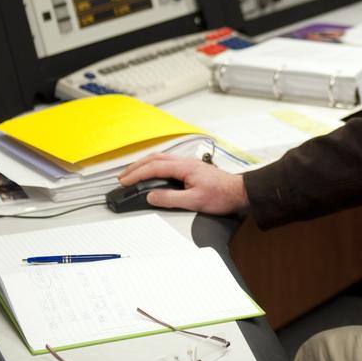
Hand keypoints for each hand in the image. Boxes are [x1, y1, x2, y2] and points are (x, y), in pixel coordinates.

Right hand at [116, 154, 248, 214]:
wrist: (239, 192)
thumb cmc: (222, 195)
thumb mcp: (194, 201)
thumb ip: (170, 198)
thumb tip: (151, 196)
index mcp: (184, 167)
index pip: (154, 168)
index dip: (137, 174)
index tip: (125, 182)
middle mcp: (185, 162)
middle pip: (154, 159)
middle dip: (136, 167)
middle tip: (123, 177)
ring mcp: (188, 163)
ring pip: (160, 159)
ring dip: (144, 165)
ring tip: (132, 174)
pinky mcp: (190, 168)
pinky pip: (166, 163)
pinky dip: (153, 166)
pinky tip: (151, 172)